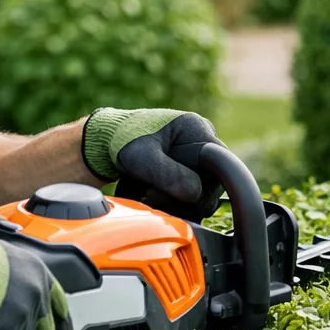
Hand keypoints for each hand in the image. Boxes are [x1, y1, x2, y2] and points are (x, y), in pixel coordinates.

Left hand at [82, 107, 224, 219]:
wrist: (108, 142)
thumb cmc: (122, 141)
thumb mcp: (142, 158)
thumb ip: (169, 174)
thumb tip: (195, 195)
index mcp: (198, 128)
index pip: (222, 165)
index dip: (205, 187)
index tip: (180, 197)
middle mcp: (204, 139)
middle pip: (213, 182)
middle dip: (187, 197)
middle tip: (154, 198)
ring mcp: (198, 154)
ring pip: (204, 190)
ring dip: (180, 201)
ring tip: (150, 196)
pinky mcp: (190, 167)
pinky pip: (195, 191)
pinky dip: (177, 200)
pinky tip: (156, 198)